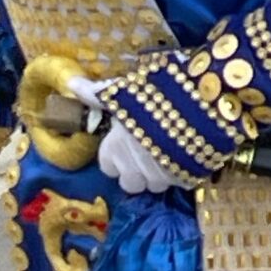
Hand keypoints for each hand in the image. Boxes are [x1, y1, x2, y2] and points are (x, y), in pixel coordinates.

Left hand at [66, 77, 179, 196]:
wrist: (200, 100)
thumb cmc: (154, 93)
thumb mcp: (122, 90)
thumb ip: (96, 94)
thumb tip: (70, 84)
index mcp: (116, 148)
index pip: (107, 168)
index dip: (115, 158)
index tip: (125, 145)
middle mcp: (135, 167)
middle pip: (130, 184)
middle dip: (137, 172)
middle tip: (148, 151)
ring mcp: (161, 176)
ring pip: (156, 186)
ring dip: (160, 174)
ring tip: (169, 151)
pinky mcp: (186, 178)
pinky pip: (179, 182)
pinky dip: (182, 172)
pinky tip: (187, 154)